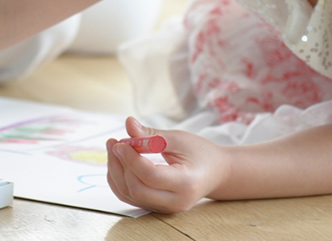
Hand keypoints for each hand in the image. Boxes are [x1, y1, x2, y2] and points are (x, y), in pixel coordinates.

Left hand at [106, 117, 227, 212]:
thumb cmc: (200, 153)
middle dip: (120, 165)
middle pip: (137, 189)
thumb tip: (129, 123)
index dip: (131, 159)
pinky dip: (119, 180)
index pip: (151, 176)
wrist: (217, 173)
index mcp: (186, 184)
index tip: (120, 143)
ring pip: (130, 195)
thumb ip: (152, 134)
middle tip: (114, 143)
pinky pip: (131, 197)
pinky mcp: (156, 207)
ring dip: (116, 172)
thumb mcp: (180, 139)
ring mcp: (166, 208)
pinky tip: (118, 162)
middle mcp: (176, 201)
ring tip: (114, 148)